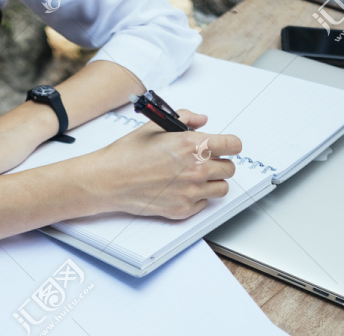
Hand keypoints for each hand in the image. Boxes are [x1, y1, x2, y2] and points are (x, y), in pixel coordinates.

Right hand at [83, 111, 241, 219]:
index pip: (233, 145)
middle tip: (206, 162)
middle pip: (230, 168)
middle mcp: (196, 169)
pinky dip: (197, 197)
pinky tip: (181, 189)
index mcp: (193, 145)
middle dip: (220, 163)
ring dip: (213, 182)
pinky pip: (204, 204)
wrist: (109, 180)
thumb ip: (185, 118)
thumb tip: (201, 120)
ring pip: (222, 188)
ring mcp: (191, 192)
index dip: (231, 145)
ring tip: (196, 178)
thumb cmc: (128, 154)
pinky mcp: (182, 209)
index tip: (227, 147)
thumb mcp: (156, 126)